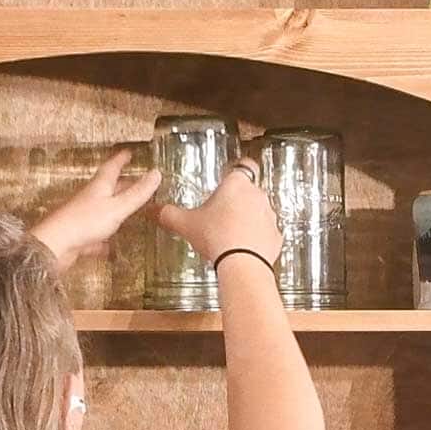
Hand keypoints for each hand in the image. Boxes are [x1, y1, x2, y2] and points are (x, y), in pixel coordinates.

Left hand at [30, 149, 161, 269]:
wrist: (55, 247)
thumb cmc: (85, 222)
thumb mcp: (117, 207)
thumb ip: (137, 193)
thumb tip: (157, 172)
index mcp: (99, 187)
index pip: (112, 167)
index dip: (121, 159)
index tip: (129, 152)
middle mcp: (90, 199)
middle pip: (108, 187)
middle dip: (122, 183)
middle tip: (137, 181)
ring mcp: (84, 217)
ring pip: (103, 209)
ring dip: (116, 208)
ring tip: (131, 209)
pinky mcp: (81, 236)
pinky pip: (97, 235)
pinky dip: (106, 238)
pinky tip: (113, 247)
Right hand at [156, 158, 281, 265]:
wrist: (242, 264)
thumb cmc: (217, 237)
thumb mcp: (185, 224)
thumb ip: (168, 214)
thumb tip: (154, 210)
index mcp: (236, 184)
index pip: (244, 165)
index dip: (237, 171)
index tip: (229, 179)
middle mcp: (257, 195)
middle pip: (249, 191)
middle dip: (237, 201)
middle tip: (220, 214)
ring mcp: (269, 216)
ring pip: (259, 212)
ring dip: (248, 220)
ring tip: (230, 234)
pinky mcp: (276, 236)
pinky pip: (266, 234)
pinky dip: (257, 239)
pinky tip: (243, 249)